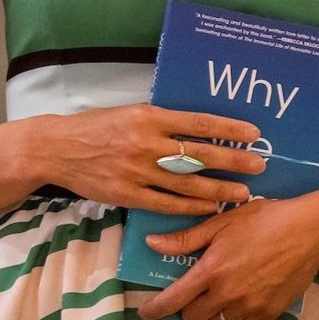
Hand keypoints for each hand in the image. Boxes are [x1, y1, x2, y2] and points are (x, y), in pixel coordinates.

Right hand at [36, 104, 266, 213]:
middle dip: (234, 161)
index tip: (253, 133)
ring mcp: (138, 172)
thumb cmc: (97, 126)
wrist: (59, 148)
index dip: (229, 129)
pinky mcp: (128, 195)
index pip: (199, 122)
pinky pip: (167, 204)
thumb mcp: (130, 112)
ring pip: (188, 184)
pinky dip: (191, 207)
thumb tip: (196, 127)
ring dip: (219, 189)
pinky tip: (210, 207)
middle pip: (200, 154)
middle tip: (260, 165)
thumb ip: (161, 121)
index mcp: (150, 117)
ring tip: (242, 192)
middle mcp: (147, 143)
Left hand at [138, 189, 318, 319]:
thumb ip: (187, 238)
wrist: (309, 232)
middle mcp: (226, 295)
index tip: (144, 312)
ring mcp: (248, 308)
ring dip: (215, 309)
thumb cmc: (264, 220)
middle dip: (190, 305)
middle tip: (200, 286)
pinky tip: (246, 292)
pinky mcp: (267, 316)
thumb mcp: (223, 222)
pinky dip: (237, 313)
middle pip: (193, 316)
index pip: (174, 299)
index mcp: (211, 270)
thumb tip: (152, 243)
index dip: (155, 308)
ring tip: (226, 287)